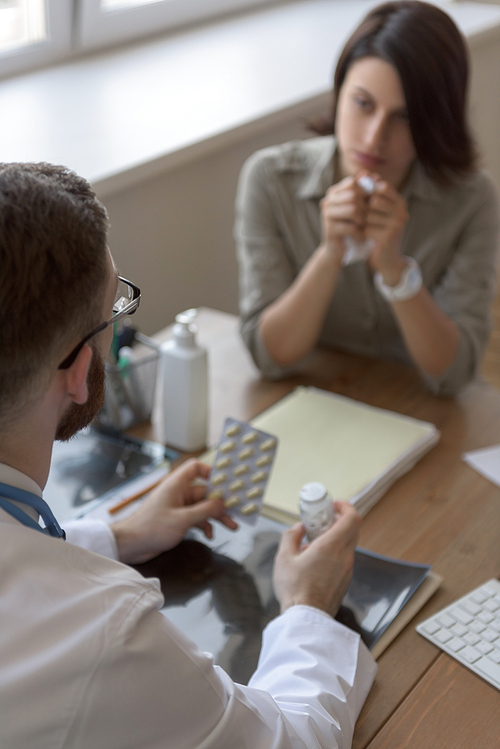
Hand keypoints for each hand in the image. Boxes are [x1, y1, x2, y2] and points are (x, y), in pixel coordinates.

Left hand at [111, 459, 237, 564]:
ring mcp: (178, 507)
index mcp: (176, 485)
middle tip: (237, 510)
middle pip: (205, 491)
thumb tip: (223, 503)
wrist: (130, 545)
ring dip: (216, 516)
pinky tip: (210, 535)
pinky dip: (205, 525)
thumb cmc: (152, 527)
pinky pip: (196, 518)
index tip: (225, 482)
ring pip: (203, 507)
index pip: (195, 468)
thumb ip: (204, 510)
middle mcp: (178, 493)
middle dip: (221, 502)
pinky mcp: (177, 520)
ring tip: (232, 526)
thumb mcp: (182, 520)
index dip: (210, 471)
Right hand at [273, 500, 360, 616]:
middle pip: (353, 529)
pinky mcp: (345, 580)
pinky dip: (335, 551)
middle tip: (322, 520)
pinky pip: (344, 558)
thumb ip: (291, 536)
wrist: (306, 620)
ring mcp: (347, 569)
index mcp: (331, 546)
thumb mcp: (283, 557)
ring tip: (314, 541)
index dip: (345, 507)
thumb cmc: (294, 588)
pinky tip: (316, 559)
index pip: (353, 518)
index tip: (332, 506)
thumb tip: (298, 528)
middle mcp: (344, 556)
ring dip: (336, 537)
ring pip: (348, 544)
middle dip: (339, 520)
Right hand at [319, 176, 370, 263]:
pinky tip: (361, 237)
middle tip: (368, 218)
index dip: (365, 192)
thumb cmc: (351, 226)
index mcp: (333, 193)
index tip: (370, 203)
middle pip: (354, 195)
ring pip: (353, 209)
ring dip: (363, 220)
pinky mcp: (330, 230)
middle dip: (365, 207)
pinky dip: (360, 233)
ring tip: (364, 227)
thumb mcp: (359, 207)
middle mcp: (327, 201)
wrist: (338, 250)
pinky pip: (352, 227)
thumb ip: (365, 191)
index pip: (353, 183)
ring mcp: (327, 215)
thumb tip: (373, 174)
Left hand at [365, 178, 408, 283]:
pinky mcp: (389, 237)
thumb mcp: (377, 210)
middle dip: (364, 209)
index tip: (363, 203)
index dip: (368, 193)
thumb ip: (371, 192)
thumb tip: (363, 172)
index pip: (381, 186)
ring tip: (365, 229)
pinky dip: (362, 233)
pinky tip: (365, 238)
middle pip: (374, 200)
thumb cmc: (379, 231)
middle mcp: (402, 211)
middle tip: (362, 218)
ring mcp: (397, 224)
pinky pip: (367, 228)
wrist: (387, 259)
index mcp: (400, 202)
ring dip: (362, 223)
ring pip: (368, 215)